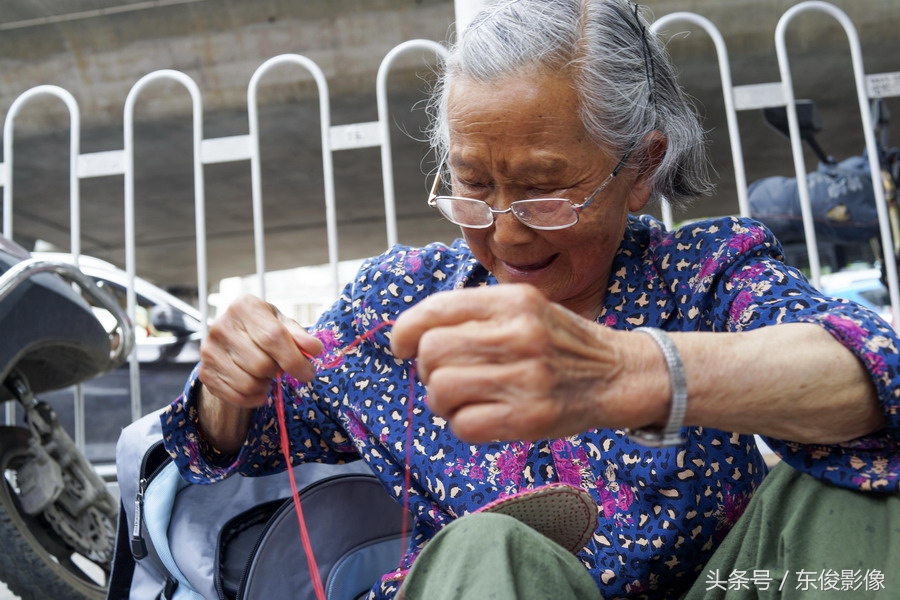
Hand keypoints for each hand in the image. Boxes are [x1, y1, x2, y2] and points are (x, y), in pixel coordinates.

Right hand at [198, 294, 323, 409]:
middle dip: (277, 372)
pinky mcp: (205, 373)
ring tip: (266, 375)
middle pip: (261, 364)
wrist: (232, 339)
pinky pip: (236, 396)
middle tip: (279, 368)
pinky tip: (258, 387)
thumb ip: (299, 336)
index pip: (272, 337)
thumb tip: (314, 349)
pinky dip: (254, 398)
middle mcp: (221, 326)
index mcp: (244, 307)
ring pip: (248, 383)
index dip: (294, 360)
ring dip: (265, 385)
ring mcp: (209, 350)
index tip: (307, 373)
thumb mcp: (282, 324)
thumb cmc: (263, 329)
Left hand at [391, 285, 657, 442]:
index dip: (405, 330)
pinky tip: (479, 417)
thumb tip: (413, 335)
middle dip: (427, 369)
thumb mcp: (525, 308)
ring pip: (442, 389)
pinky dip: (461, 424)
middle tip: (447, 375)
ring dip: (441, 399)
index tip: (401, 346)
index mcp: (514, 300)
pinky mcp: (531, 417)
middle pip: (432, 352)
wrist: (619, 374)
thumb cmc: (560, 342)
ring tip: (462, 399)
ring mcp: (526, 377)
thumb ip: (475, 314)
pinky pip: (464, 425)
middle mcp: (520, 333)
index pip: (437, 309)